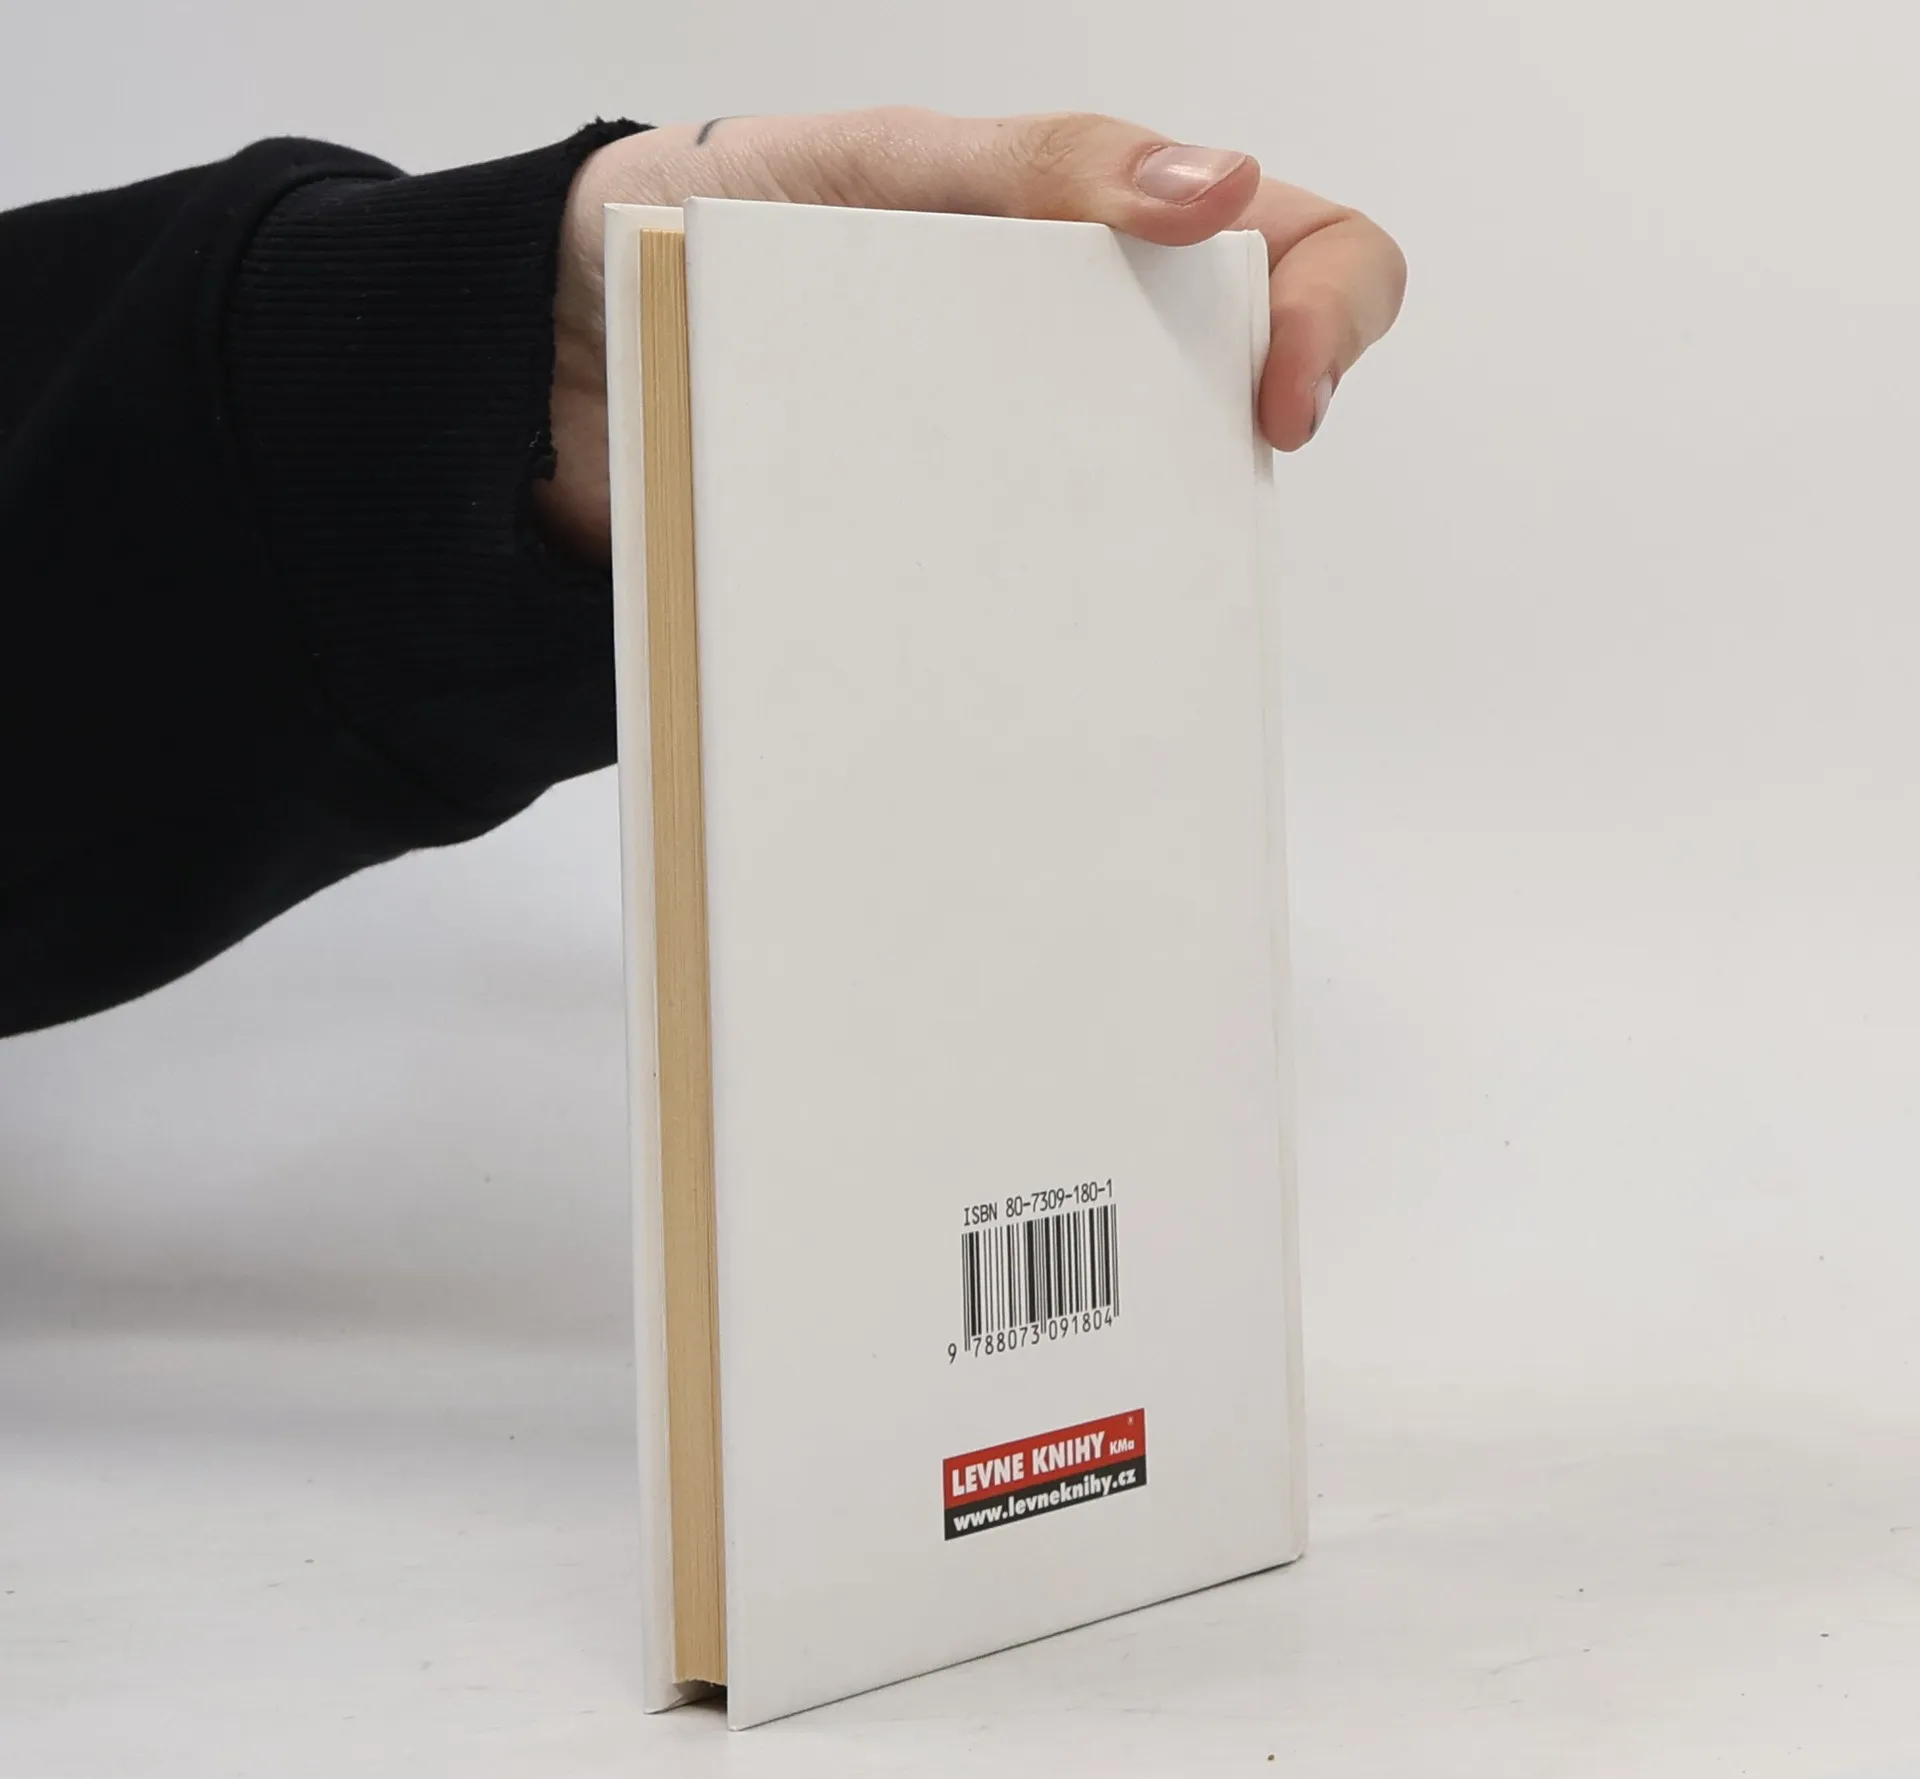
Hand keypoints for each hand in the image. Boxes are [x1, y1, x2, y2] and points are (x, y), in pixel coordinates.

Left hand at [540, 108, 1406, 560]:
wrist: (535, 357)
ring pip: (1143, 522)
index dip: (1332, 310)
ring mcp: (1006, 465)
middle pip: (1239, 396)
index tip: (1277, 396)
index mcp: (1079, 239)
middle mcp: (1066, 358)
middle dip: (1259, 430)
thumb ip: (1038, 166)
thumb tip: (1222, 190)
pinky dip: (1042, 626)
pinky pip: (1025, 605)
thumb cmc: (691, 223)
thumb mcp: (868, 163)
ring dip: (1150, 551)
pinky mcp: (935, 561)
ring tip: (1098, 584)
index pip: (1293, 247)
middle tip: (1208, 486)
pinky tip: (1012, 643)